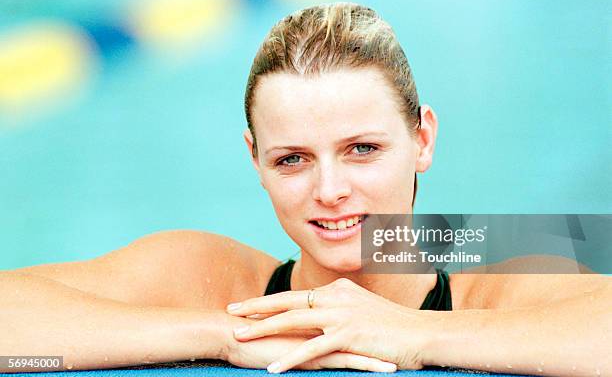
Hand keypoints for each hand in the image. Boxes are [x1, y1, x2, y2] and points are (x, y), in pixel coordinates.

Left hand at [226, 278, 438, 372]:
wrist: (423, 333)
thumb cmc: (395, 326)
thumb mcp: (363, 311)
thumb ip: (340, 310)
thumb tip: (320, 316)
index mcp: (338, 290)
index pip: (296, 296)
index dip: (270, 301)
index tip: (247, 305)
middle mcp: (336, 298)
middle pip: (288, 301)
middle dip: (256, 307)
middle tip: (231, 311)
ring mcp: (342, 315)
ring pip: (294, 321)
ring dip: (264, 329)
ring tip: (239, 336)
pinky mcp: (349, 336)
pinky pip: (313, 350)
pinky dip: (291, 359)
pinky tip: (274, 368)